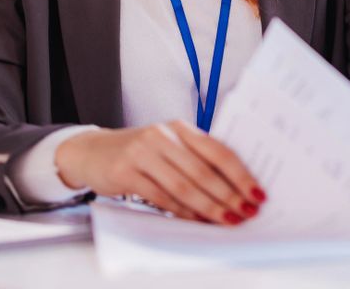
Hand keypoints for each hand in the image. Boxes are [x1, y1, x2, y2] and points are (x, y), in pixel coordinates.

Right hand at [55, 120, 265, 224]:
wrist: (92, 151)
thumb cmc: (139, 152)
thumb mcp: (167, 146)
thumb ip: (194, 159)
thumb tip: (233, 188)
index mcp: (180, 128)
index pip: (217, 149)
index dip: (240, 173)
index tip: (257, 192)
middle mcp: (163, 135)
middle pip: (203, 169)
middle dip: (228, 194)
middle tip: (246, 212)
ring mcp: (143, 152)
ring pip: (184, 185)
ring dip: (208, 206)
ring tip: (227, 220)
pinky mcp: (126, 172)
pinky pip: (160, 196)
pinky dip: (181, 212)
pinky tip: (196, 222)